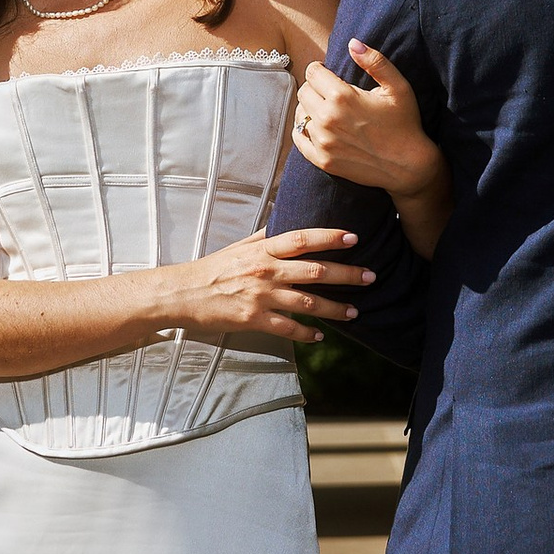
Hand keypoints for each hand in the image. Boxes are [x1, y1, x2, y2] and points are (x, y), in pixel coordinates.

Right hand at [159, 227, 373, 345]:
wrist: (182, 293)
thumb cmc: (214, 268)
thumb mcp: (241, 245)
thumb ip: (266, 235)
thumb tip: (287, 217)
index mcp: (263, 250)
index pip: (303, 239)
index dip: (331, 237)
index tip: (354, 237)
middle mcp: (265, 271)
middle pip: (315, 271)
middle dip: (347, 274)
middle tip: (371, 276)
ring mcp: (260, 297)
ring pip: (307, 303)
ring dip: (335, 309)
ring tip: (355, 312)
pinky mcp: (253, 320)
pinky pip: (288, 328)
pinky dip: (307, 333)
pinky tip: (320, 336)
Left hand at [292, 43, 443, 206]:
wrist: (408, 166)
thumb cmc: (405, 123)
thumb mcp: (397, 87)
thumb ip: (375, 61)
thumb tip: (352, 43)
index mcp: (342, 97)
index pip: (313, 72)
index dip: (320, 69)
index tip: (328, 73)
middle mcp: (327, 119)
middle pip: (303, 91)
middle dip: (314, 87)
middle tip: (328, 91)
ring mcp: (323, 142)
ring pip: (300, 114)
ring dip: (309, 108)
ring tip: (325, 108)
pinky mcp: (322, 160)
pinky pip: (299, 138)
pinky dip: (303, 129)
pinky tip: (316, 126)